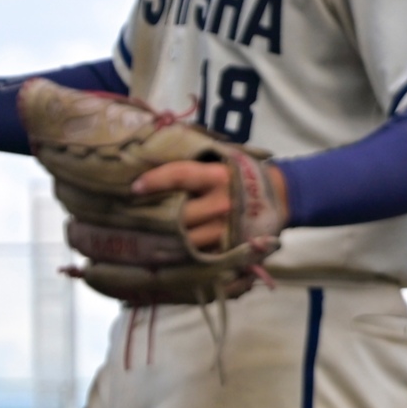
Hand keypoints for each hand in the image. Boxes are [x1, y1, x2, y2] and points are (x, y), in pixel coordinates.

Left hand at [130, 159, 286, 253]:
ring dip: (163, 242)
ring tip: (139, 242)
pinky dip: (182, 257)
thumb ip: (195, 160)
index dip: (155, 181)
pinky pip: (202, 256)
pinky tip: (164, 257)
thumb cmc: (243, 174)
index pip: (180, 176)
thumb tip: (156, 149)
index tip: (134, 188)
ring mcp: (227, 230)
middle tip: (126, 220)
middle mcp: (222, 204)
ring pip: (187, 241)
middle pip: (179, 215)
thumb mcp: (223, 159)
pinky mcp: (231, 249)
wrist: (280, 196)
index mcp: (217, 177)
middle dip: (153, 218)